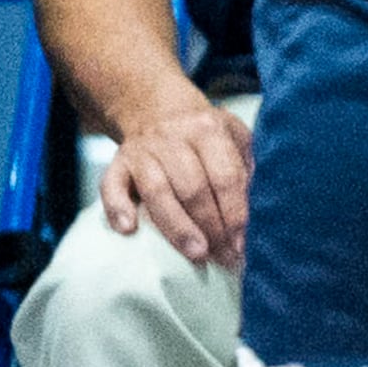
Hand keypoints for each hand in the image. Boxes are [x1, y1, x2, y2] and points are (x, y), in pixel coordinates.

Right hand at [103, 103, 252, 269]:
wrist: (155, 108)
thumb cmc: (203, 133)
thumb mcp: (232, 135)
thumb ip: (246, 166)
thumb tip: (256, 209)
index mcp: (208, 130)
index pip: (225, 176)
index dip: (235, 213)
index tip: (242, 245)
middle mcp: (173, 138)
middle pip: (193, 188)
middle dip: (211, 228)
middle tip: (223, 258)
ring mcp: (142, 151)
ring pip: (158, 191)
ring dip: (177, 227)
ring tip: (196, 254)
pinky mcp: (117, 164)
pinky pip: (111, 186)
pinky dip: (117, 208)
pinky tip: (128, 229)